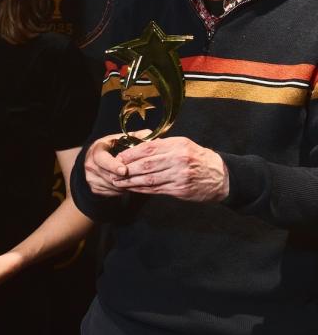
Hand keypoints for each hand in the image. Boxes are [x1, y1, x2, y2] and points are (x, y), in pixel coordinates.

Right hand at [83, 134, 138, 195]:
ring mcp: (91, 178)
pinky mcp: (95, 189)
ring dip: (126, 183)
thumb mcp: (121, 138)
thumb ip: (136, 136)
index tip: (124, 170)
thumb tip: (150, 135)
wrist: (94, 159)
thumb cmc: (112, 147)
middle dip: (126, 176)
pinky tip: (127, 182)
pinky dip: (123, 189)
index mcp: (96, 150)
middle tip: (140, 175)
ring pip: (114, 185)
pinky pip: (113, 192)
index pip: (102, 159)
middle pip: (110, 175)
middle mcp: (90, 165)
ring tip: (135, 177)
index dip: (113, 165)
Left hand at [109, 136, 228, 201]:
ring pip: (149, 179)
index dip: (131, 154)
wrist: (221, 176)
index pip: (149, 148)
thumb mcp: (184, 145)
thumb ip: (163, 145)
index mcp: (178, 145)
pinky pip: (156, 189)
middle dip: (127, 168)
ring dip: (131, 181)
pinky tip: (132, 188)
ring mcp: (179, 176)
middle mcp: (178, 159)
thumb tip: (138, 147)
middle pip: (146, 164)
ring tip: (118, 182)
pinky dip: (142, 189)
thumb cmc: (198, 158)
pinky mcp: (180, 189)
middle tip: (113, 171)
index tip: (118, 157)